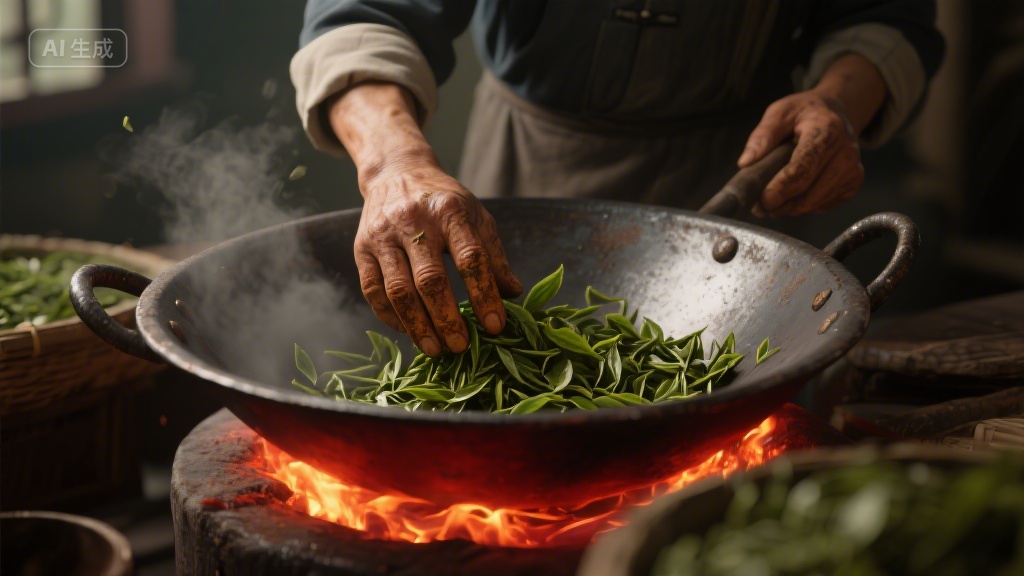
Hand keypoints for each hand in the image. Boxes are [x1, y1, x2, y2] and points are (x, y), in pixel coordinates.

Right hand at [354, 160, 521, 355]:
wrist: (396, 173)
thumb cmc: (444, 202)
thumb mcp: (476, 217)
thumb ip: (494, 255)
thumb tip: (514, 293)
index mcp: (450, 212)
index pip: (471, 258)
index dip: (484, 295)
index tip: (495, 325)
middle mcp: (414, 222)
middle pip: (430, 279)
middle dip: (448, 318)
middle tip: (462, 346)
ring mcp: (383, 236)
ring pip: (399, 290)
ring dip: (418, 326)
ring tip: (436, 349)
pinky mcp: (361, 249)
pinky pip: (373, 291)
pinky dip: (392, 317)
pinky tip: (409, 332)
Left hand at [737, 53, 886, 217]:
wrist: (837, 113)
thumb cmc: (804, 113)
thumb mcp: (780, 112)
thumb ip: (762, 135)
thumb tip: (745, 163)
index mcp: (826, 131)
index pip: (802, 169)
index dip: (780, 189)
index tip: (762, 200)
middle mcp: (845, 153)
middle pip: (809, 193)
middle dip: (781, 204)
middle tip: (759, 207)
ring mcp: (853, 170)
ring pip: (815, 204)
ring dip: (790, 209)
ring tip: (771, 203)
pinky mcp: (854, 184)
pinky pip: (823, 206)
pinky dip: (804, 207)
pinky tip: (793, 197)